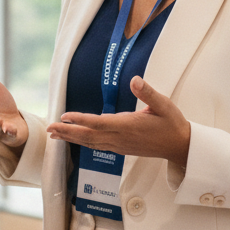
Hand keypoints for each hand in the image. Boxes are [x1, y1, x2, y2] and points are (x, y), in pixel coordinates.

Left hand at [46, 76, 190, 169]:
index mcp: (129, 126)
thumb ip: (148, 93)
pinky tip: (74, 140)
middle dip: (68, 132)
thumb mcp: (164, 105)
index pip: (99, 123)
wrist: (180, 146)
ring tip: (54, 134)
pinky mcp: (121, 149)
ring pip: (90, 143)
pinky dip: (82, 143)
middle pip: (89, 136)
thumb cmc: (171, 124)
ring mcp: (119, 145)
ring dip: (71, 138)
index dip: (81, 120)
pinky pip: (97, 146)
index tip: (65, 116)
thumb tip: (135, 80)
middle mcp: (120, 138)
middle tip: (49, 128)